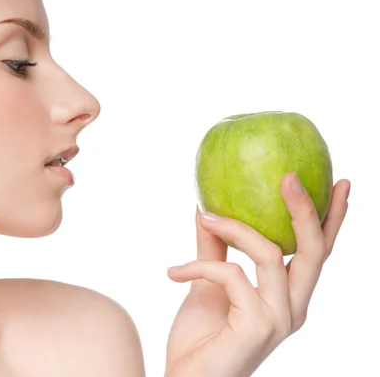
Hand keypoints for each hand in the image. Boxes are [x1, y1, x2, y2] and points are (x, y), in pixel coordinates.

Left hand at [164, 172, 349, 376]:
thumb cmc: (199, 338)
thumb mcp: (207, 284)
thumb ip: (213, 249)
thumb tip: (205, 207)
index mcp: (288, 298)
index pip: (317, 254)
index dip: (332, 219)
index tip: (338, 182)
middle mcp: (292, 308)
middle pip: (313, 251)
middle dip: (305, 208)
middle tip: (288, 175)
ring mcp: (278, 320)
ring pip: (269, 253)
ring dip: (233, 228)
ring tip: (204, 216)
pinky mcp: (257, 327)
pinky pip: (231, 274)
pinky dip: (199, 265)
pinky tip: (173, 272)